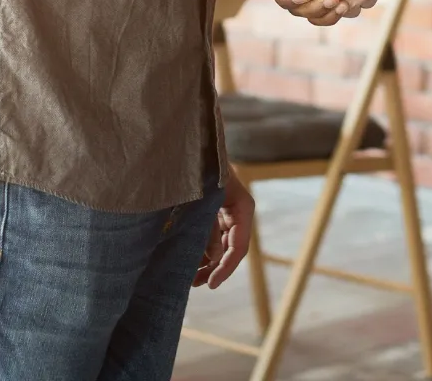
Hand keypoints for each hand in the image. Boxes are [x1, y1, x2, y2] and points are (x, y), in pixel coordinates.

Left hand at [194, 171, 252, 289]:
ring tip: (189, 277)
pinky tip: (188, 260)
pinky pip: (212, 237)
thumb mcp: (204, 202)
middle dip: (214, 268)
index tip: (211, 284)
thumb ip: (208, 231)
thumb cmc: (201, 170)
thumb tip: (212, 259)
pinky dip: (202, 250)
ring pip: (221, 246)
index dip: (226, 268)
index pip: (239, 247)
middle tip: (196, 284)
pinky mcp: (216, 213)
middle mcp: (238, 213)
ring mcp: (227, 213)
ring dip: (207, 262)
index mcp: (243, 208)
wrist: (195, 147)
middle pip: (230, 249)